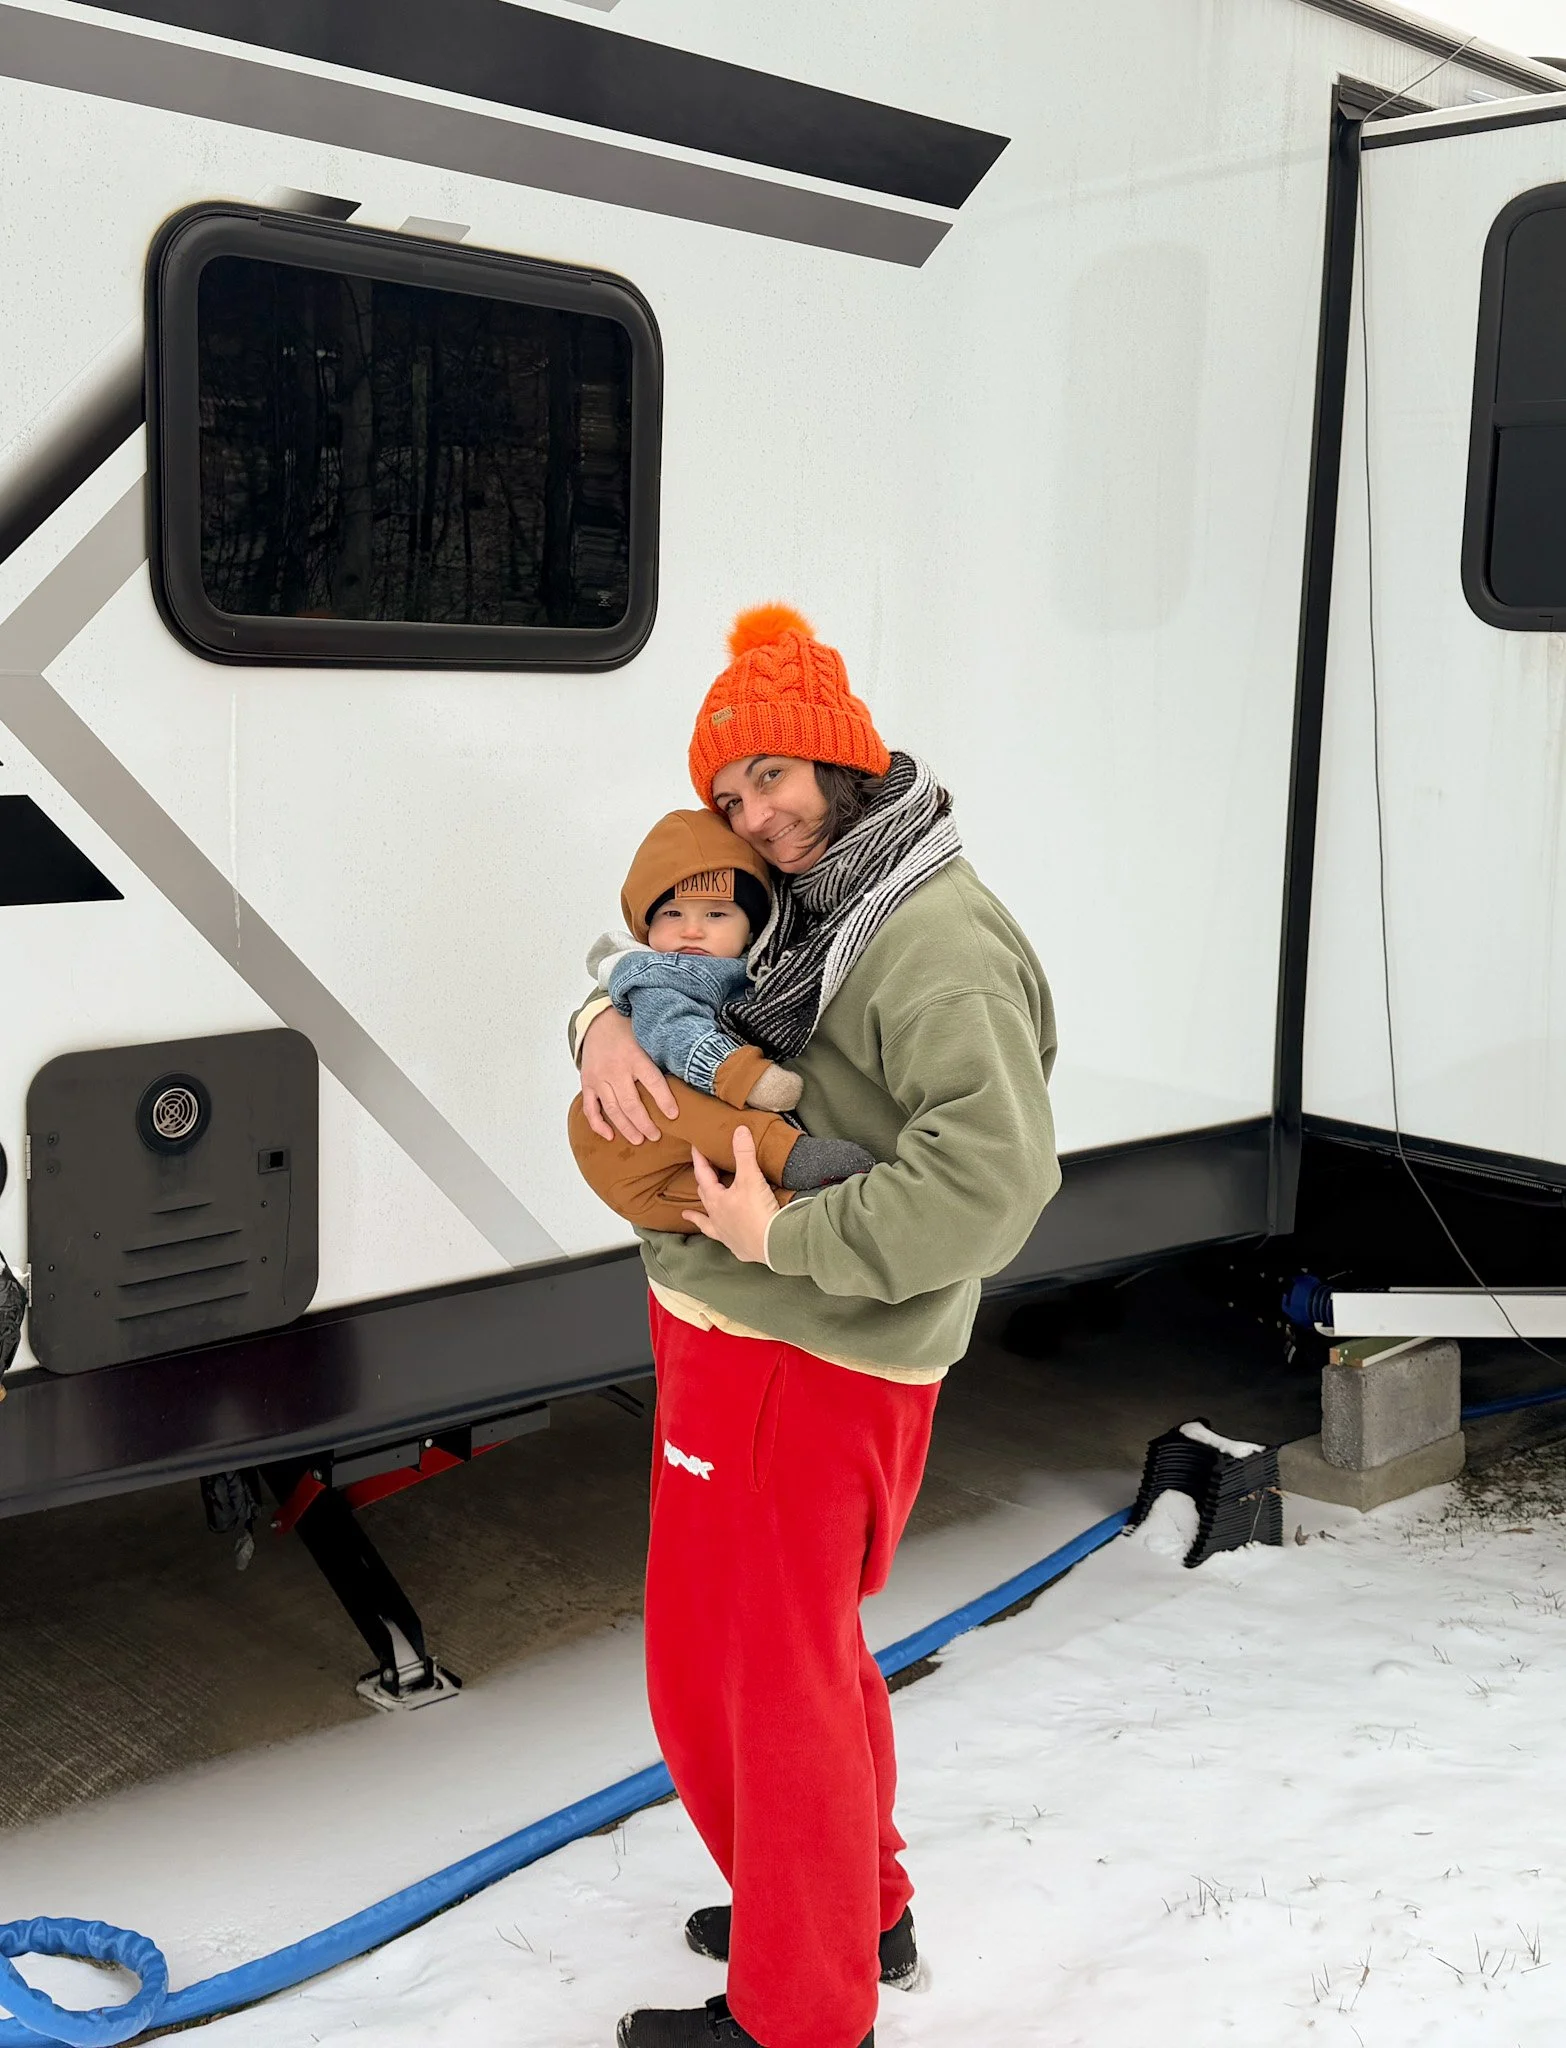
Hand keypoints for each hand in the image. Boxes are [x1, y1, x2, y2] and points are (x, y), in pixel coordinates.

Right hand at [580, 1008, 677, 1143]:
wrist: (598, 1021)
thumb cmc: (628, 1032)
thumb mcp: (647, 1039)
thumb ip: (660, 1058)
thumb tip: (687, 1077)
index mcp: (634, 1057)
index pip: (652, 1082)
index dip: (664, 1100)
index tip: (673, 1115)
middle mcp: (615, 1069)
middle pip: (631, 1103)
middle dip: (644, 1123)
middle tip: (655, 1136)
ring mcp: (599, 1077)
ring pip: (613, 1109)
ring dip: (626, 1128)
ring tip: (639, 1140)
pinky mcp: (587, 1083)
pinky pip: (590, 1108)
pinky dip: (598, 1124)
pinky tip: (610, 1136)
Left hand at [683, 1127, 779, 1263]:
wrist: (772, 1244)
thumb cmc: (757, 1212)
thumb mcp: (751, 1178)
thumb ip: (744, 1153)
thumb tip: (739, 1130)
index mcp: (716, 1199)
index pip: (703, 1174)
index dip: (699, 1159)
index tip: (694, 1147)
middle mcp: (716, 1217)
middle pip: (705, 1195)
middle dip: (702, 1183)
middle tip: (701, 1173)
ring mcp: (725, 1233)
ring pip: (707, 1221)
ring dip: (699, 1215)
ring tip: (687, 1214)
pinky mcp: (737, 1245)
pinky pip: (723, 1238)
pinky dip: (720, 1235)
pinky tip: (723, 1237)